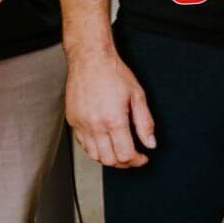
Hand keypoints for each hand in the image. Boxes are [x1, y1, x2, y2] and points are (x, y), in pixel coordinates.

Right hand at [65, 46, 156, 168]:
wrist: (90, 59)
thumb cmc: (113, 73)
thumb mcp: (137, 96)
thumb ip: (145, 123)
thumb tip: (150, 143)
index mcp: (114, 120)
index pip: (125, 155)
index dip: (137, 160)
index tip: (142, 157)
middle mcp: (96, 125)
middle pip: (109, 160)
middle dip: (124, 163)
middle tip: (132, 156)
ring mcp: (82, 124)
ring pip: (94, 156)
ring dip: (109, 158)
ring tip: (119, 150)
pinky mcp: (73, 121)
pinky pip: (83, 145)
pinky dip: (95, 149)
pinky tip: (104, 142)